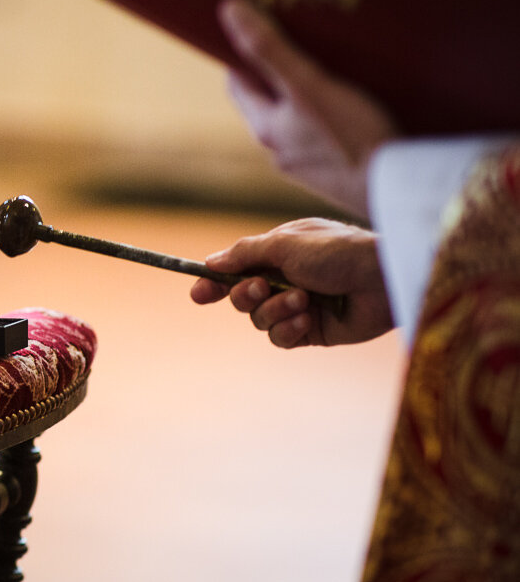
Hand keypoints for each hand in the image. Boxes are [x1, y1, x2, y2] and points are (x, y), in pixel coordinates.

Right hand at [190, 217, 393, 347]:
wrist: (382, 278)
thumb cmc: (338, 251)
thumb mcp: (284, 243)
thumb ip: (245, 254)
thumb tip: (210, 262)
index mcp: (279, 255)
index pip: (236, 271)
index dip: (214, 283)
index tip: (197, 294)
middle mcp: (285, 280)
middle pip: (241, 299)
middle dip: (245, 295)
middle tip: (262, 287)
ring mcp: (298, 307)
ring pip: (259, 320)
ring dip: (275, 310)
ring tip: (302, 300)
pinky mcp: (312, 331)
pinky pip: (280, 338)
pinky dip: (288, 329)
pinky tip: (307, 318)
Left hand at [218, 0, 396, 217]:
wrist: (399, 191)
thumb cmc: (352, 135)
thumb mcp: (308, 84)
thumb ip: (269, 50)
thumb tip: (228, 9)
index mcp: (265, 129)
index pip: (238, 83)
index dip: (241, 53)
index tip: (254, 26)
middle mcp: (280, 151)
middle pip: (267, 102)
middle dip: (276, 71)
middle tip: (295, 36)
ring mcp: (309, 166)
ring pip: (297, 120)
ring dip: (306, 94)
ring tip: (330, 64)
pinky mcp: (338, 175)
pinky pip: (325, 136)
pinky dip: (331, 116)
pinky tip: (357, 103)